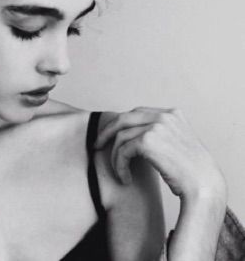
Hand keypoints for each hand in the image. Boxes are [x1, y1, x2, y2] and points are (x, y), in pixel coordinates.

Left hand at [94, 107, 226, 202]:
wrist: (205, 188)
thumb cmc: (191, 173)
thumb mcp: (178, 144)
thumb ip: (160, 133)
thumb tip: (134, 135)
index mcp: (172, 113)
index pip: (138, 112)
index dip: (121, 124)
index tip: (110, 136)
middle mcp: (164, 116)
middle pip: (124, 118)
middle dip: (107, 132)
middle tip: (96, 145)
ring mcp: (156, 126)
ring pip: (121, 137)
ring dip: (115, 157)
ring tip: (120, 173)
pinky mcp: (148, 140)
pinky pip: (122, 150)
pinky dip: (119, 165)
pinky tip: (125, 178)